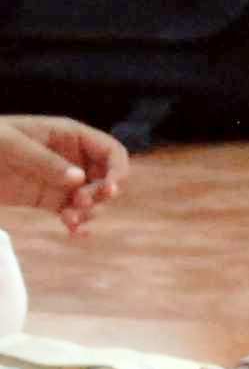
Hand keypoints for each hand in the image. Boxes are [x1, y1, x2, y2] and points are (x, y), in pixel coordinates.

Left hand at [0, 117, 125, 234]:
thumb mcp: (10, 144)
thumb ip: (44, 160)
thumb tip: (79, 178)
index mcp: (67, 135)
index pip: (110, 151)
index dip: (118, 169)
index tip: (110, 189)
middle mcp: (70, 157)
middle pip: (106, 178)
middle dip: (100, 194)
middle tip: (81, 203)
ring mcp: (60, 180)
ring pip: (93, 199)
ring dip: (89, 213)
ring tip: (69, 221)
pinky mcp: (47, 199)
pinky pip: (73, 213)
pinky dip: (78, 224)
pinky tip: (75, 233)